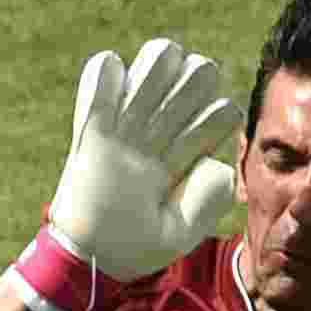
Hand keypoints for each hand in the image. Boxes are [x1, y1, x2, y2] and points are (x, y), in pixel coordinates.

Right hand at [46, 38, 239, 278]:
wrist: (90, 256)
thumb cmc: (136, 246)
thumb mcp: (180, 233)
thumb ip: (208, 199)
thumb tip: (217, 160)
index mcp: (186, 151)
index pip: (221, 109)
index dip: (218, 119)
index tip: (195, 151)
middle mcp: (162, 127)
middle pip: (198, 70)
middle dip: (194, 87)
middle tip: (169, 125)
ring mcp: (128, 119)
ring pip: (160, 54)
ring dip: (156, 74)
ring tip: (140, 112)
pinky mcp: (92, 119)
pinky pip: (102, 68)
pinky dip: (107, 79)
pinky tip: (105, 111)